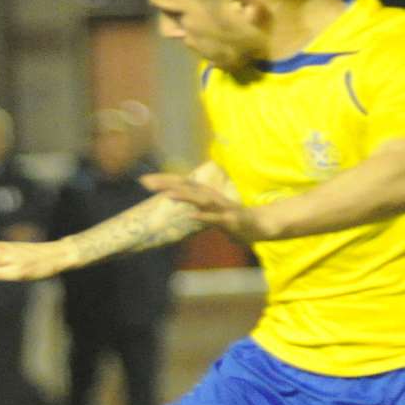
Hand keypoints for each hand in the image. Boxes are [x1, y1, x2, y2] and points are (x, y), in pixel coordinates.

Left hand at [140, 172, 267, 239]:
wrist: (260, 225)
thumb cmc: (231, 219)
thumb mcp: (208, 212)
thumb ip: (194, 207)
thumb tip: (178, 202)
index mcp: (205, 194)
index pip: (182, 183)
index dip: (164, 180)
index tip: (144, 179)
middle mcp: (212, 197)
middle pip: (186, 187)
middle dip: (166, 183)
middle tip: (145, 181)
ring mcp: (221, 207)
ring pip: (200, 199)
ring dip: (183, 196)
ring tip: (166, 195)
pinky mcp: (230, 220)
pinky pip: (215, 218)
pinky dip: (203, 216)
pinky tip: (191, 215)